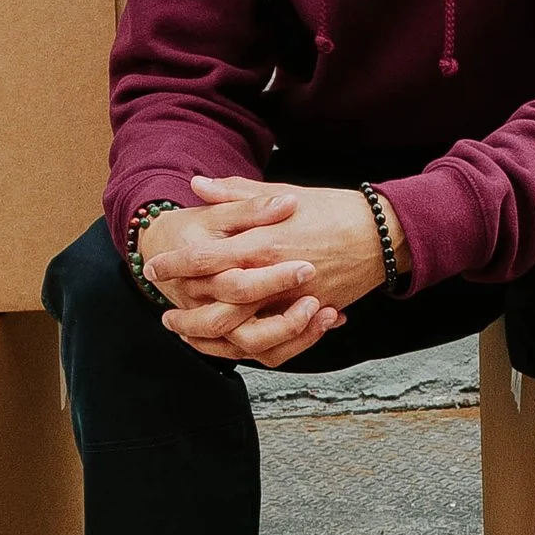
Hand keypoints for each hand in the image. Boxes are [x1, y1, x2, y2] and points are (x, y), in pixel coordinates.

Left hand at [147, 175, 388, 367]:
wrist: (381, 235)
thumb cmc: (331, 209)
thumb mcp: (282, 194)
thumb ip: (236, 193)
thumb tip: (197, 185)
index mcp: (262, 242)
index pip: (204, 259)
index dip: (174, 265)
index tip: (153, 267)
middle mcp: (272, 277)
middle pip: (214, 304)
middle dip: (184, 312)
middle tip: (163, 313)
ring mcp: (291, 303)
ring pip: (239, 334)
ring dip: (209, 339)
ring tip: (189, 337)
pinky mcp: (308, 318)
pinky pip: (272, 347)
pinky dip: (246, 350)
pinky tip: (229, 345)